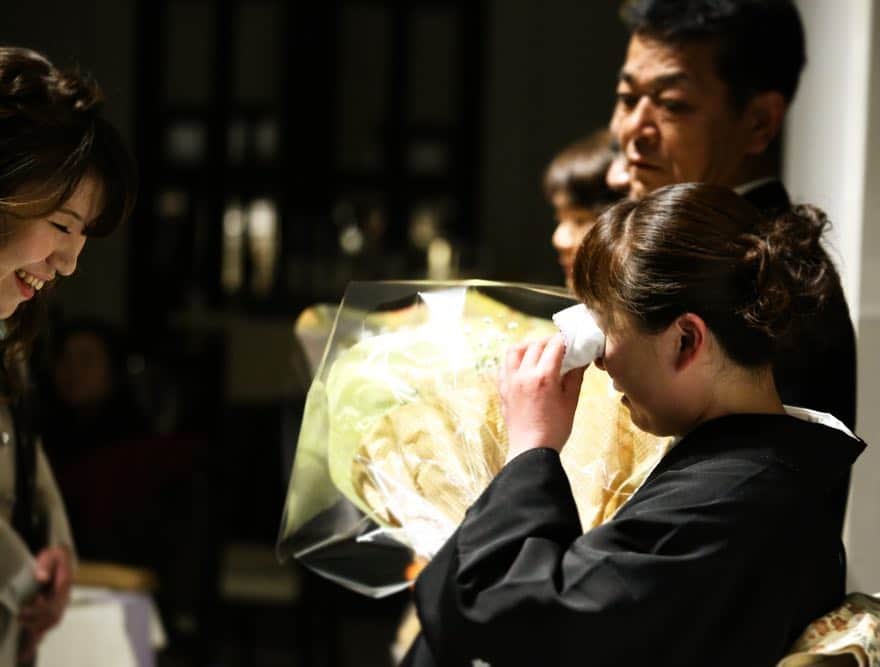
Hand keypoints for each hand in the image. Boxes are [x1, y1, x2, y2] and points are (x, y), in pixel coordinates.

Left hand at [18, 545, 72, 661]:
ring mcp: (60, 607)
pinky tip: (25, 649)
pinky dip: (36, 639)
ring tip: (21, 634)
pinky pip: (46, 628)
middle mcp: (64, 600)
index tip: (24, 610)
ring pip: (50, 624)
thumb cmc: (55, 557)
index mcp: (65, 587)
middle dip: (35, 621)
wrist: (62, 560)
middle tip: (19, 619)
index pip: (54, 602)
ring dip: (35, 631)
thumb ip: (46, 563)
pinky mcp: (52, 612)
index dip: (40, 609)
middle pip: (52, 617)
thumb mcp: (53, 554)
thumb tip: (41, 577)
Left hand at [499, 334, 584, 462]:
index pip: (554, 346)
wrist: (531, 450)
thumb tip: (581, 360)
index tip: (571, 341)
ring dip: (528, 346)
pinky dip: (515, 360)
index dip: (565, 340)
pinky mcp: (503, 389)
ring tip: (539, 352)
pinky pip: (505, 365)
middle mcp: (524, 375)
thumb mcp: (571, 402)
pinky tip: (525, 366)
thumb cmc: (554, 429)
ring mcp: (510, 381)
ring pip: (515, 350)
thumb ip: (575, 377)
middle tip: (560, 347)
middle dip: (549, 342)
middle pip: (535, 345)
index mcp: (544, 377)